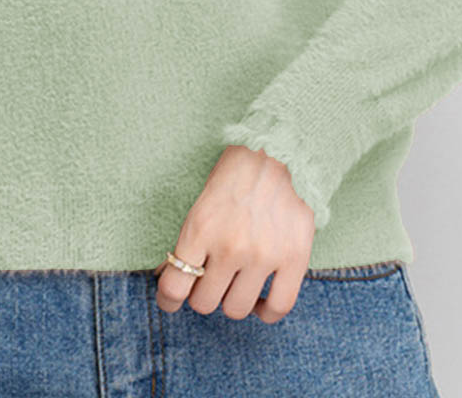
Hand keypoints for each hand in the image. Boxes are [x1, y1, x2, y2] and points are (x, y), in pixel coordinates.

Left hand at [155, 144, 314, 322]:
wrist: (276, 149)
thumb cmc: (234, 174)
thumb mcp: (201, 203)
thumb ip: (188, 242)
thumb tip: (167, 275)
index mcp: (200, 229)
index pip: (174, 287)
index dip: (168, 300)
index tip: (170, 299)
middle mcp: (230, 247)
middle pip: (204, 303)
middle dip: (202, 293)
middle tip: (210, 279)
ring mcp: (263, 255)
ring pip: (236, 309)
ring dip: (232, 301)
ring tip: (235, 285)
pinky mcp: (294, 258)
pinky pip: (278, 306)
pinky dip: (266, 311)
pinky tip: (261, 301)